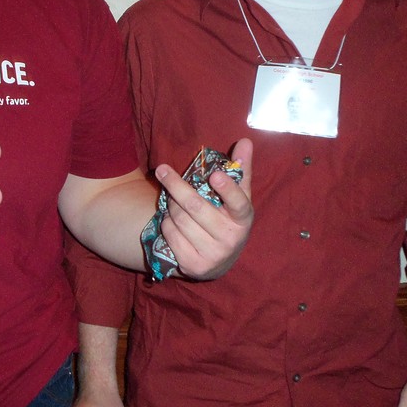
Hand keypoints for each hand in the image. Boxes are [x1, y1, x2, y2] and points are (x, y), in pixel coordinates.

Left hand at [157, 138, 253, 279]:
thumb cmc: (228, 217)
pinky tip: (172, 222)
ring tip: (172, 201)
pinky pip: (170, 235)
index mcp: (244, 218)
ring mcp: (213, 255)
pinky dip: (166, 223)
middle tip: (162, 170)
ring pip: (179, 219)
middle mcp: (231, 239)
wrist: (219, 259)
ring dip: (170, 205)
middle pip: (196, 206)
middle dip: (175, 186)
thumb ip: (240, 168)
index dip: (227, 189)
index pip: (238, 203)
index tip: (215, 175)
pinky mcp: (194, 266)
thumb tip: (245, 140)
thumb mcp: (237, 195)